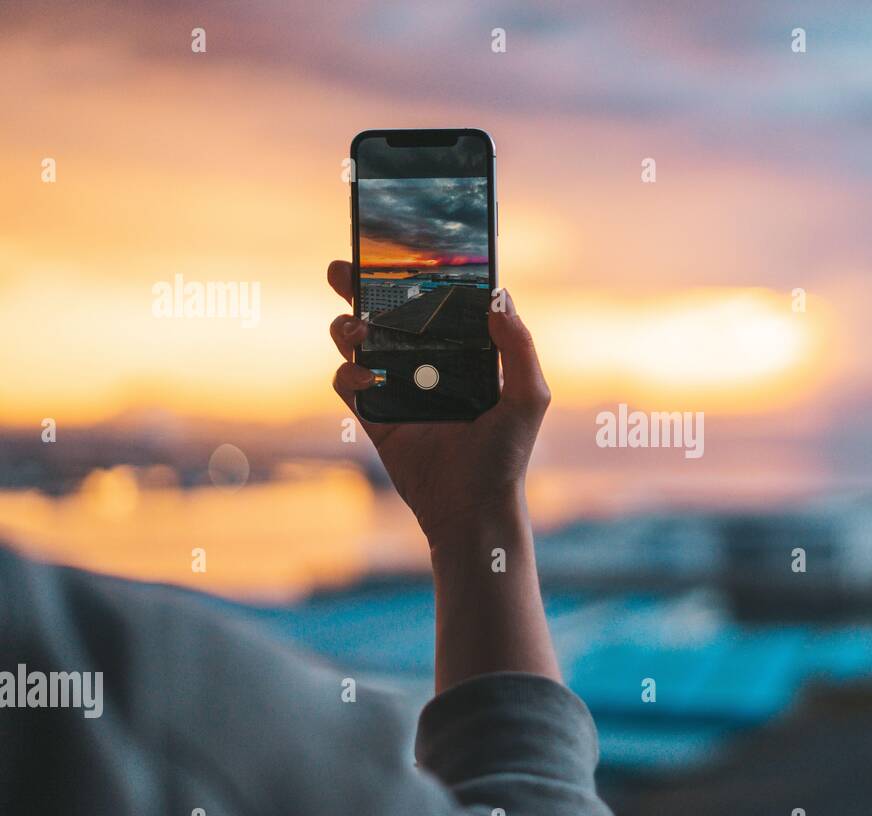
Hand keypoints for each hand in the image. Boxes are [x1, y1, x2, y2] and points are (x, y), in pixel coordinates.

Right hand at [326, 260, 550, 548]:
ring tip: (357, 329)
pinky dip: (348, 373)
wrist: (472, 509)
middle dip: (359, 287)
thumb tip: (499, 296)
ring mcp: (396, 387)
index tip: (394, 249)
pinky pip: (348, 384)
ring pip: (358, 342)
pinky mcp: (375, 416)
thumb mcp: (528, 397)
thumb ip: (519, 347)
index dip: (412, 275)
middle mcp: (425, 363)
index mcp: (461, 351)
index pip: (433, 302)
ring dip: (347, 327)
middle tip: (342, 270)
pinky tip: (365, 374)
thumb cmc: (506, 454)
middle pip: (385, 313)